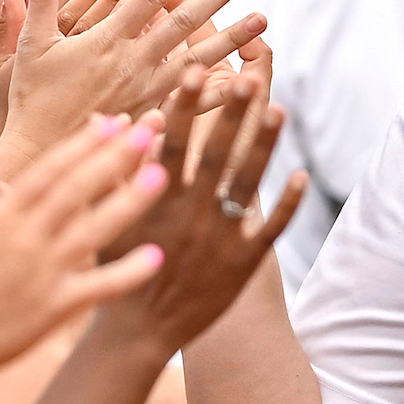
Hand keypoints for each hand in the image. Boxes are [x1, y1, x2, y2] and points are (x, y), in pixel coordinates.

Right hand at [0, 0, 266, 162]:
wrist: (41, 152)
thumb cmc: (32, 95)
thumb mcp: (32, 42)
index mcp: (106, 40)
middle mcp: (133, 63)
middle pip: (184, 21)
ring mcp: (147, 90)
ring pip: (198, 58)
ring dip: (232, 37)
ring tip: (264, 18)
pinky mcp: (153, 115)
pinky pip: (194, 102)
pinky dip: (221, 91)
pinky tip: (249, 79)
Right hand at [0, 115, 167, 403]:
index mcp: (1, 215)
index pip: (48, 171)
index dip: (82, 144)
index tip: (113, 121)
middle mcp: (24, 238)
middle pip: (76, 190)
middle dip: (115, 157)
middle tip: (152, 130)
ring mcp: (40, 273)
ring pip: (92, 231)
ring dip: (128, 202)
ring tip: (162, 175)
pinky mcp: (52, 310)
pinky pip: (96, 289)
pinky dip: (126, 273)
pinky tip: (156, 256)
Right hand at [95, 63, 305, 360]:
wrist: (139, 333)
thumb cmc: (116, 269)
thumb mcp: (105, 220)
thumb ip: (109, 170)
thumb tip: (102, 118)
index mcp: (157, 201)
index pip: (174, 143)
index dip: (186, 106)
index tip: (195, 69)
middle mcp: (191, 215)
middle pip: (217, 155)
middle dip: (233, 115)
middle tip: (249, 77)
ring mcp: (220, 238)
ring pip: (247, 185)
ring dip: (264, 147)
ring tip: (281, 110)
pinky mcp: (243, 263)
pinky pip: (270, 230)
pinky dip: (286, 205)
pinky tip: (301, 176)